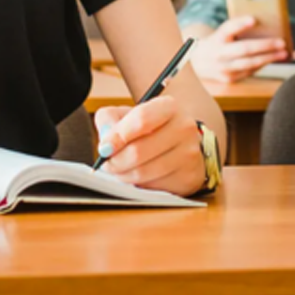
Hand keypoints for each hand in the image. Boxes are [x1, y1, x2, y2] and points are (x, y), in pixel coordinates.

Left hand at [92, 96, 206, 194]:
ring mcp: (189, 154)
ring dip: (123, 175)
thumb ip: (109, 120)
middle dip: (115, 161)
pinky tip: (140, 175)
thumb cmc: (149, 128)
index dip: (118, 136)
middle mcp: (184, 128)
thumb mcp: (127, 115)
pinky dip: (140, 184)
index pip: (141, 120)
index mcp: (169, 106)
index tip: (104, 148)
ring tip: (121, 169)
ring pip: (143, 172)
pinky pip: (153, 187)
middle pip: (138, 151)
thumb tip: (105, 142)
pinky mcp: (190, 176)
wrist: (180, 142)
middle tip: (107, 163)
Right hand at [188, 16, 287, 83]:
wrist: (197, 62)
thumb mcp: (222, 33)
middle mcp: (219, 54)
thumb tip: (262, 24)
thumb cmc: (217, 43)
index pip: (228, 28)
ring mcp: (223, 68)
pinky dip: (261, 65)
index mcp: (217, 38)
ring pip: (249, 63)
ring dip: (268, 58)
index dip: (240, 24)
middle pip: (244, 49)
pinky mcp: (228, 78)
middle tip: (282, 42)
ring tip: (283, 54)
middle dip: (265, 45)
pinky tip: (272, 60)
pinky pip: (249, 71)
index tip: (253, 19)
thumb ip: (237, 28)